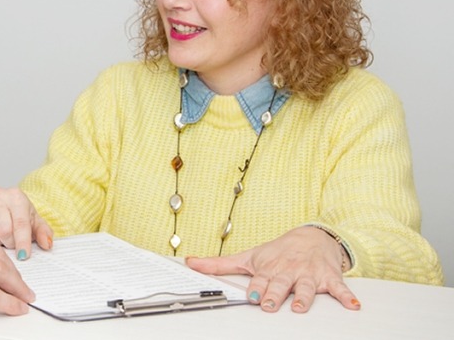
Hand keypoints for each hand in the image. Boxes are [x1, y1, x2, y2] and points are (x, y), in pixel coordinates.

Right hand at [0, 186, 53, 259]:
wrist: (4, 208)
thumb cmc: (20, 217)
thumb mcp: (36, 224)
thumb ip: (44, 233)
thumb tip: (46, 243)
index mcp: (15, 196)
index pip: (19, 223)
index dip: (22, 242)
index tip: (23, 256)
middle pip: (2, 230)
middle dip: (9, 244)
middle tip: (11, 245)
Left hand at [186, 226, 359, 312]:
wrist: (312, 237)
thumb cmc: (278, 251)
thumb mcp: (249, 256)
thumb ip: (219, 264)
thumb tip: (190, 263)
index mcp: (269, 268)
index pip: (260, 279)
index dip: (255, 287)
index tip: (250, 295)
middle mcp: (288, 272)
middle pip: (280, 284)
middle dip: (274, 294)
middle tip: (268, 303)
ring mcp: (309, 275)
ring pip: (307, 287)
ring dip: (304, 297)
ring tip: (300, 307)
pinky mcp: (329, 278)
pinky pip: (340, 289)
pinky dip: (347, 296)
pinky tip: (353, 305)